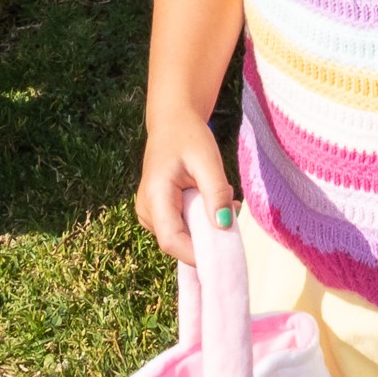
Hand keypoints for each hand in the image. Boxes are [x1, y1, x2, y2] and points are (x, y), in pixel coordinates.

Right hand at [135, 111, 238, 263]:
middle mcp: (146, 210)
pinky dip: (200, 220)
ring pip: (182, 238)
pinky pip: (181, 228)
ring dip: (206, 227)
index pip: (172, 241)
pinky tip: (211, 200)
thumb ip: (216, 193)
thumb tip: (224, 226)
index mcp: (154, 196)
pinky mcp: (157, 214)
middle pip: (178, 243)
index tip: (226, 253)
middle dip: (208, 236)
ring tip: (221, 196)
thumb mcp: (208, 160)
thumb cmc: (188, 136)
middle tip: (231, 208)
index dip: (196, 254)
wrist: (172, 122)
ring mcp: (149, 214)